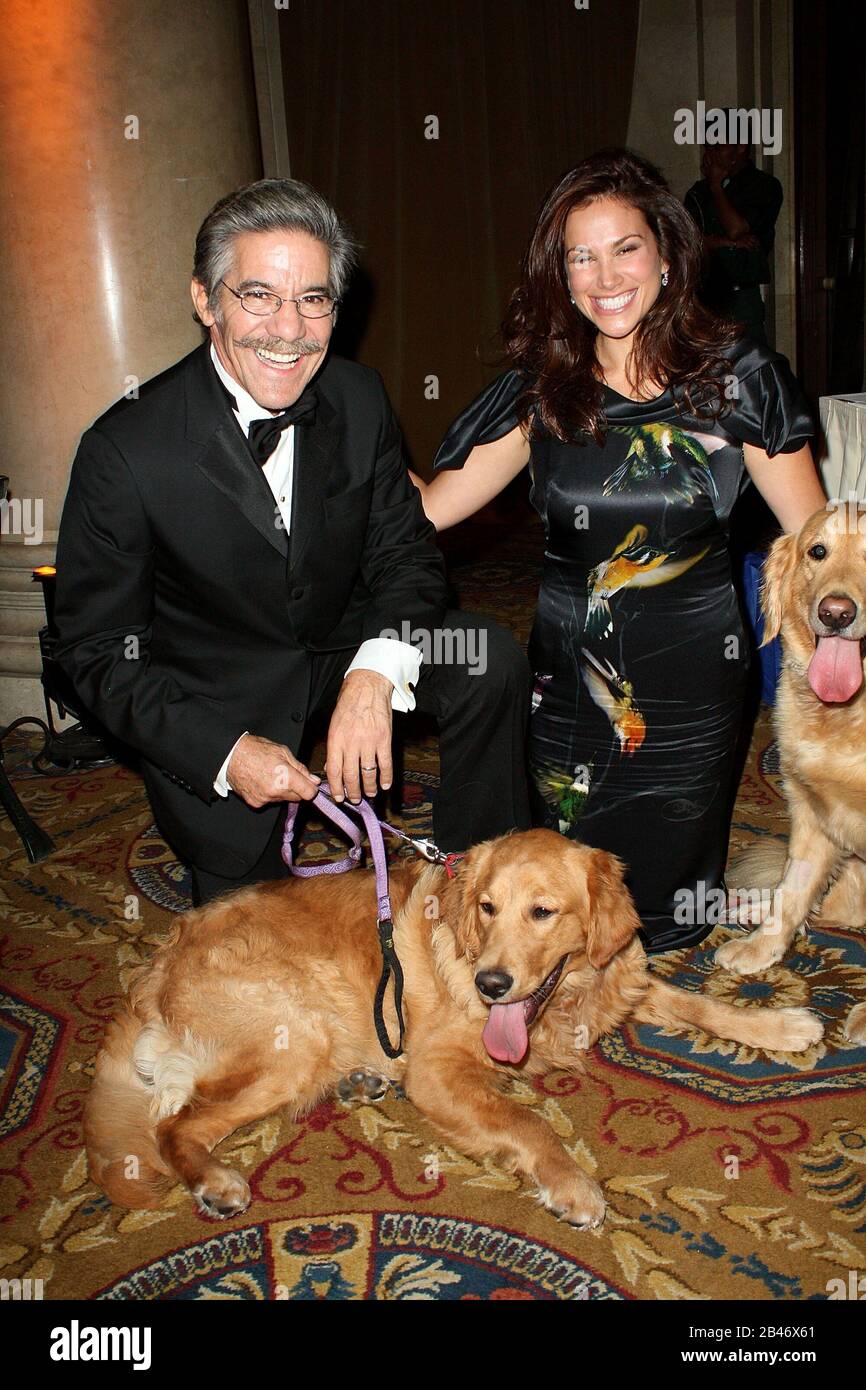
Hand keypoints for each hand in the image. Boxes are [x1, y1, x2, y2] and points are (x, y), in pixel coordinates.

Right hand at [227, 733, 320, 808]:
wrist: (231, 756)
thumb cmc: (255, 750)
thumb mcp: (283, 752)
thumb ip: (300, 768)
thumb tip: (313, 780)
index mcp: (285, 777)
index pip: (309, 793)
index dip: (311, 788)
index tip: (309, 783)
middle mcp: (276, 791)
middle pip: (297, 798)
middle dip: (296, 789)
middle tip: (288, 776)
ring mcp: (265, 799)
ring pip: (283, 800)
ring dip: (282, 791)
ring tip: (272, 776)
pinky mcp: (256, 803)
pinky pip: (270, 801)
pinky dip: (269, 794)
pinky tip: (262, 782)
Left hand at [325, 669, 392, 802]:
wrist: (367, 687)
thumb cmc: (349, 704)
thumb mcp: (334, 725)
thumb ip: (334, 747)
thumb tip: (332, 768)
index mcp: (336, 740)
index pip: (334, 770)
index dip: (336, 787)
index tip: (338, 797)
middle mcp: (351, 743)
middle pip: (351, 775)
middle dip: (352, 792)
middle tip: (354, 799)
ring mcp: (369, 742)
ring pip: (368, 773)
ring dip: (369, 787)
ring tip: (370, 794)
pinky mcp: (384, 739)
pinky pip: (385, 764)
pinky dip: (386, 777)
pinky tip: (385, 785)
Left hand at [701, 147, 732, 182]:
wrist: (716, 185)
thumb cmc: (722, 178)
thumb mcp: (727, 170)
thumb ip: (730, 165)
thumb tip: (734, 162)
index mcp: (715, 164)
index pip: (714, 155)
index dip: (714, 151)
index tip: (714, 148)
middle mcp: (710, 166)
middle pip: (708, 157)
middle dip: (708, 152)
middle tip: (708, 149)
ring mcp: (707, 169)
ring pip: (705, 161)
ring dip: (705, 157)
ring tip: (705, 154)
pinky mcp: (706, 173)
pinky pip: (703, 169)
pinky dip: (702, 166)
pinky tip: (702, 165)